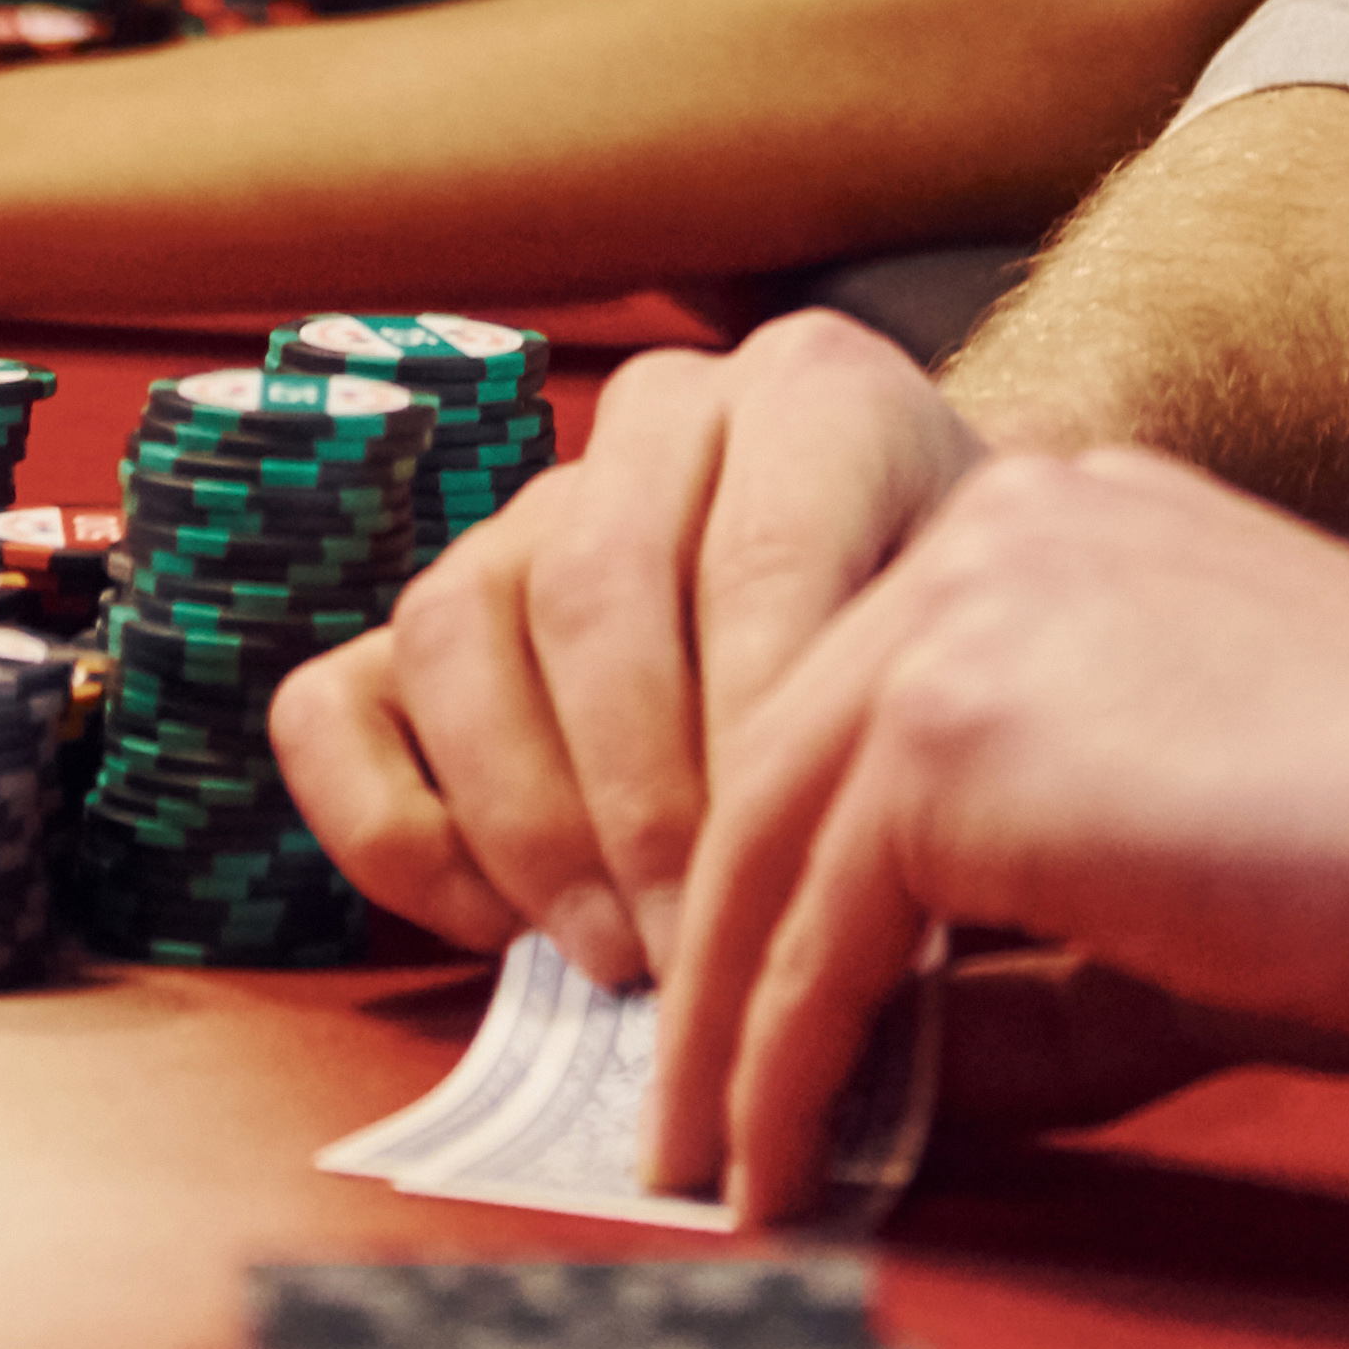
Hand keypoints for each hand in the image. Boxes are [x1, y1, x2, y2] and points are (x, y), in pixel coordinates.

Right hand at [274, 313, 992, 988]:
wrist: (933, 631)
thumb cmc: (972, 672)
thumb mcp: (1015, 669)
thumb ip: (959, 747)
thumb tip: (889, 926)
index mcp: (818, 393)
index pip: (758, 561)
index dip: (754, 740)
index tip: (785, 886)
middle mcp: (665, 419)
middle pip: (591, 591)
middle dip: (635, 802)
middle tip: (688, 952)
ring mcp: (525, 514)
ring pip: (455, 628)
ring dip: (525, 822)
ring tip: (614, 955)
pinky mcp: (420, 621)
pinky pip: (334, 705)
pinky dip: (394, 829)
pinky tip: (498, 927)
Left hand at [649, 442, 1348, 1220]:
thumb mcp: (1179, 895)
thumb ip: (1026, 961)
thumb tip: (887, 1079)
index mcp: (1051, 530)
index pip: (857, 704)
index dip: (790, 872)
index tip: (757, 1012)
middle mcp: (988, 536)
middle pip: (774, 761)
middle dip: (714, 951)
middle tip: (686, 1110)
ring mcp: (961, 620)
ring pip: (766, 846)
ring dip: (720, 1031)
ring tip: (705, 1169)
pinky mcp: (955, 734)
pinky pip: (817, 934)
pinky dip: (781, 1068)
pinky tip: (778, 1170)